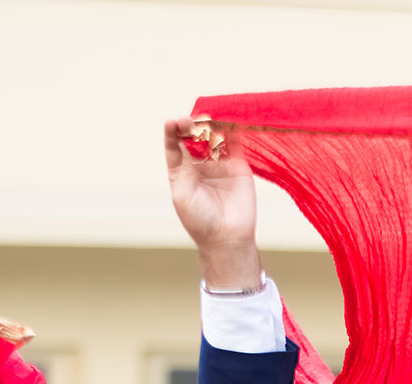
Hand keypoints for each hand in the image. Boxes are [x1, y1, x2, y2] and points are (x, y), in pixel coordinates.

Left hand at [163, 118, 262, 290]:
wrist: (228, 238)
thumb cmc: (199, 219)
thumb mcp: (182, 192)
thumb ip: (182, 164)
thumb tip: (181, 136)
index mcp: (181, 171)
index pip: (174, 144)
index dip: (173, 131)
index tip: (174, 121)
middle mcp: (199, 164)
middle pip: (194, 136)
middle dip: (192, 125)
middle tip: (192, 120)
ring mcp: (219, 163)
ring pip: (213, 136)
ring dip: (211, 124)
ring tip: (208, 117)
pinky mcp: (238, 164)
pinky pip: (235, 142)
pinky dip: (232, 129)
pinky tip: (228, 119)